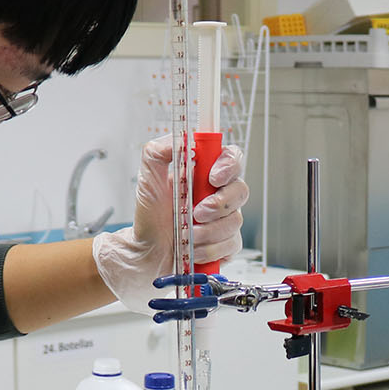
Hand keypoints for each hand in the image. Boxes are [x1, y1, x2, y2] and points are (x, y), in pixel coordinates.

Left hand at [93, 136, 248, 311]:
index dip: (229, 166)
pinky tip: (193, 248)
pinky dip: (210, 249)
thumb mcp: (148, 178)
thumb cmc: (150, 214)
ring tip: (186, 234)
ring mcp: (225, 219)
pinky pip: (231, 244)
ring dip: (208, 230)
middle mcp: (220, 194)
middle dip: (219, 204)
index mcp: (206, 173)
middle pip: (240, 190)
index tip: (213, 178)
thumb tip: (181, 140)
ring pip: (235, 221)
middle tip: (197, 212)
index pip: (232, 158)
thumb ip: (159, 152)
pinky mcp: (227, 243)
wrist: (147, 249)